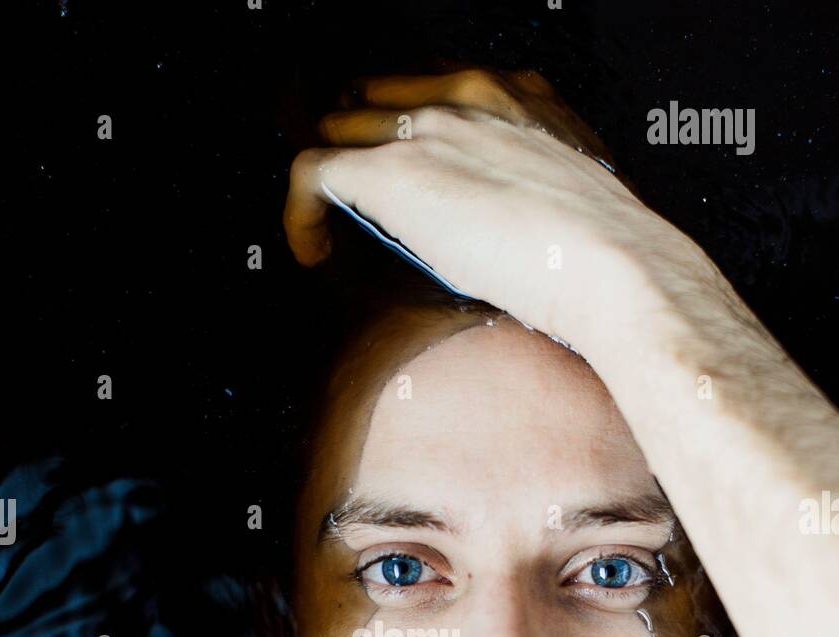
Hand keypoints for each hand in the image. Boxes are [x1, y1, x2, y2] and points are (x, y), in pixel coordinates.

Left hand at [284, 67, 697, 346]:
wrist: (614, 263)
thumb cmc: (608, 252)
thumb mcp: (573, 207)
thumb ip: (537, 203)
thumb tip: (519, 243)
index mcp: (517, 100)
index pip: (436, 94)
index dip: (404, 134)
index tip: (400, 184)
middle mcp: (468, 99)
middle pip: (380, 101)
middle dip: (356, 145)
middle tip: (349, 207)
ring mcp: (428, 131)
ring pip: (341, 128)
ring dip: (329, 178)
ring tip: (326, 226)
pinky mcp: (393, 174)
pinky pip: (312, 174)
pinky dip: (301, 214)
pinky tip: (311, 250)